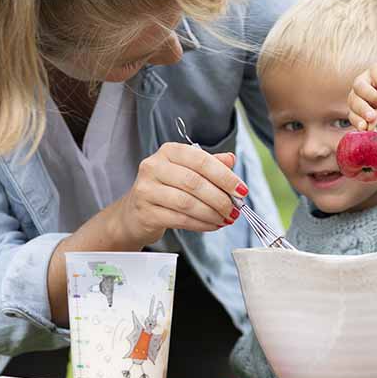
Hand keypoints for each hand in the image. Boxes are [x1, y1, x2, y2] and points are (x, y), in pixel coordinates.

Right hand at [107, 143, 245, 245]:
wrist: (135, 213)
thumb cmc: (166, 189)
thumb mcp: (187, 171)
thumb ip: (209, 164)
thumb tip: (231, 160)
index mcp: (168, 151)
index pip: (201, 160)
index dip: (225, 176)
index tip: (242, 190)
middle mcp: (154, 166)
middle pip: (195, 183)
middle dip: (220, 199)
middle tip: (234, 210)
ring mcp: (146, 190)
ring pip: (187, 203)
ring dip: (212, 213)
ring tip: (225, 219)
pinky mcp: (146, 212)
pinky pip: (179, 219)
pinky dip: (201, 224)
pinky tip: (212, 226)